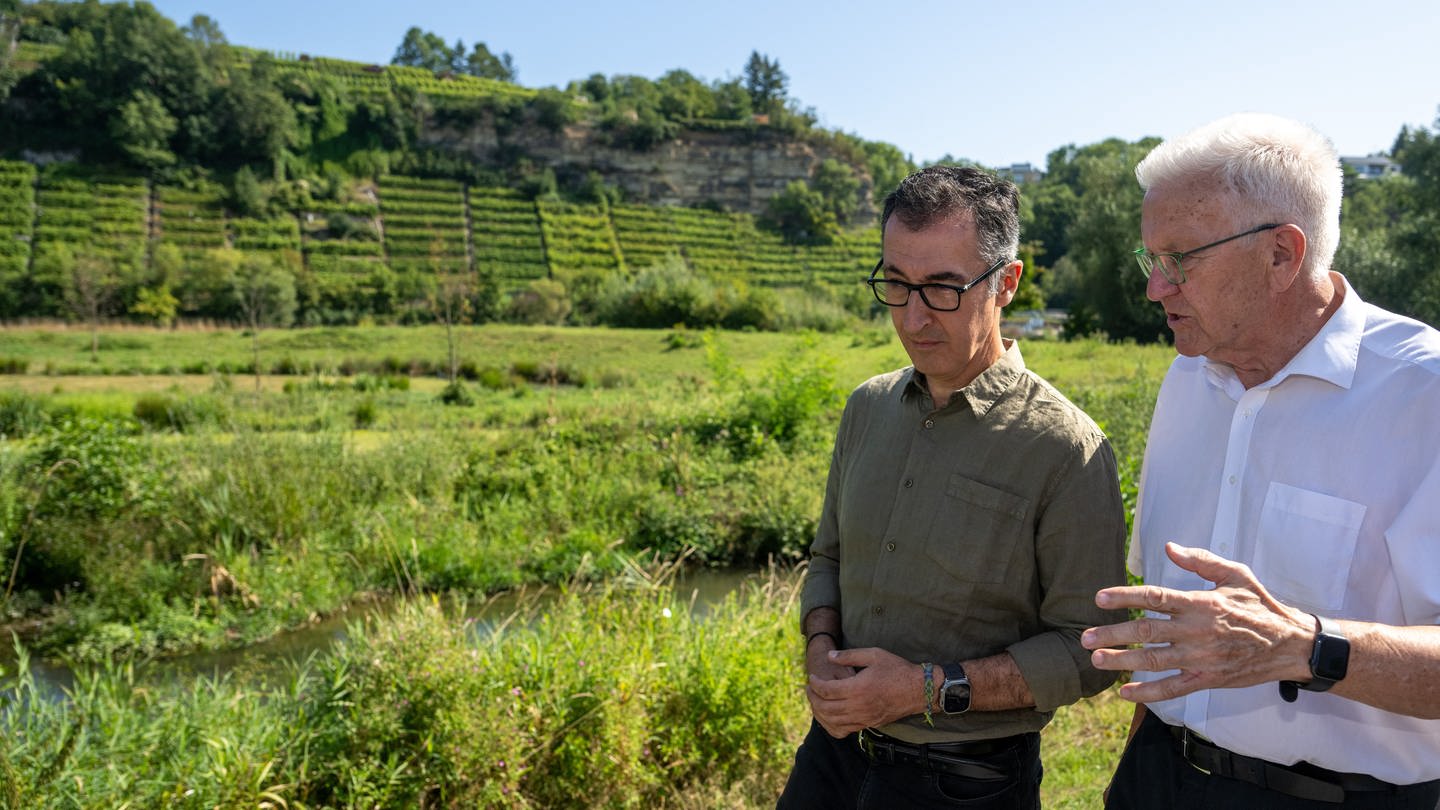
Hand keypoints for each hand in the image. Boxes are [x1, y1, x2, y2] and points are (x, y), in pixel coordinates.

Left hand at [807, 647, 922, 737]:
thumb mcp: (874, 654)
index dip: (815, 684)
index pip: (827, 690)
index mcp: (858, 688)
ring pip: (832, 721)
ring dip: (819, 712)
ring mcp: (863, 718)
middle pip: (825, 708)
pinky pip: (844, 730)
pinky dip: (831, 725)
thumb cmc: (897, 669)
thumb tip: (830, 656)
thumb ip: (849, 655)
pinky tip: (829, 716)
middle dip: (813, 698)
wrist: (918, 690)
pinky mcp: (868, 724)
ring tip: (816, 701)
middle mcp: (858, 706)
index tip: (812, 677)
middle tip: (810, 689)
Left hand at [1080, 542, 1315, 702]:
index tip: (1099, 598)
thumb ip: (1201, 561)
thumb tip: (1169, 547)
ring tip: (1097, 660)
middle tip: (1086, 637)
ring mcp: (1201, 657)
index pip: (1155, 598)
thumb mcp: (1235, 574)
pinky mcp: (1208, 678)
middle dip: (1113, 634)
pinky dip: (1148, 692)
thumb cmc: (1260, 605)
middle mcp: (1197, 631)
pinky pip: (1173, 688)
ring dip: (1123, 661)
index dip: (1124, 597)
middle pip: (1146, 631)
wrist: (1291, 644)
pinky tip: (1125, 693)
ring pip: (1154, 660)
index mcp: (1200, 603)